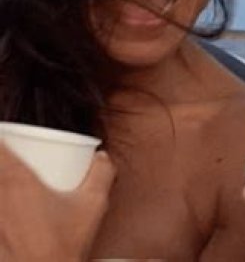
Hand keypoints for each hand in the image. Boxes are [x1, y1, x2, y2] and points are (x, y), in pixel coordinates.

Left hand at [0, 142, 115, 260]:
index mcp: (15, 181)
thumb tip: (100, 157)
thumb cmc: (60, 248)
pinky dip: (0, 213)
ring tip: (7, 186)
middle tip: (7, 151)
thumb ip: (102, 174)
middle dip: (0, 151)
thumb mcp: (93, 207)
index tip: (4, 130)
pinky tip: (4, 216)